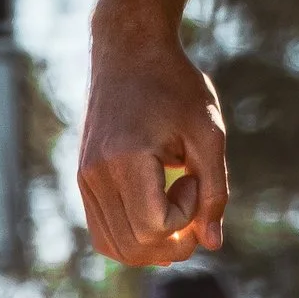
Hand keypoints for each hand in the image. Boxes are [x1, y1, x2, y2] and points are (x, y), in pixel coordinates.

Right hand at [78, 38, 229, 268]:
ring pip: (115, 247)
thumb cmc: (175, 85)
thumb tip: (213, 244)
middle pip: (134, 247)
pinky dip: (133, 237)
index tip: (194, 177)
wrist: (130, 50)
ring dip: (154, 245)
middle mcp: (95, 175)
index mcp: (125, 159)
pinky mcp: (83, 179)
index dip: (186, 216)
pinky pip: (103, 232)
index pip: (155, 227)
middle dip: (174, 241)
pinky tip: (159, 212)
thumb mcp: (208, 132)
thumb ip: (214, 190)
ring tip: (177, 204)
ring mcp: (84, 179)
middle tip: (193, 197)